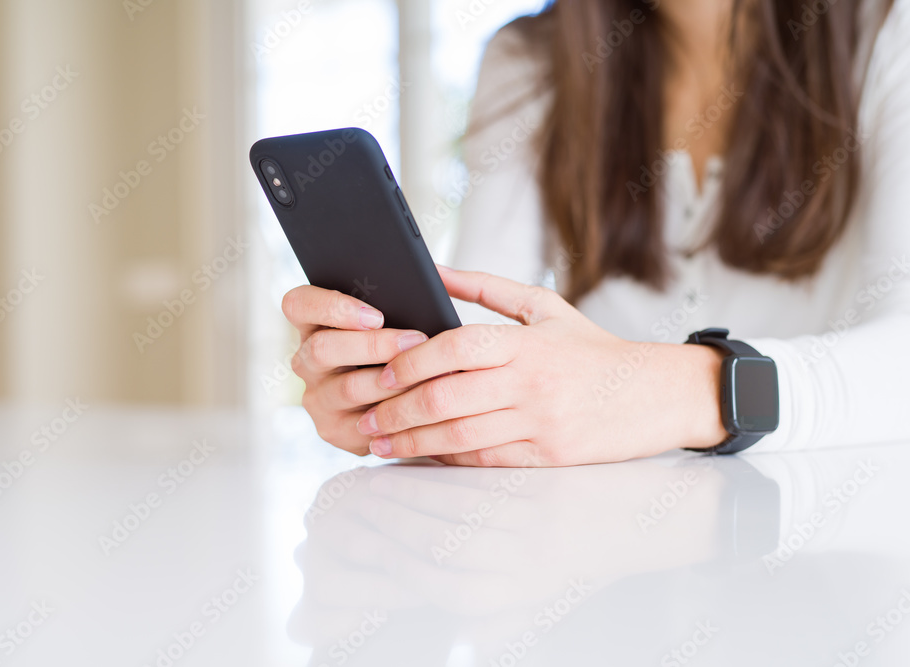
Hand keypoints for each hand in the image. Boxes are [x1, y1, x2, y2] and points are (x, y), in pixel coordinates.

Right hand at [281, 285, 429, 454]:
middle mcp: (307, 362)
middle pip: (322, 348)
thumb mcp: (394, 320)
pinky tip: (421, 403)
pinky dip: (396, 412)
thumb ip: (397, 300)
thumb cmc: (403, 351)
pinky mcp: (334, 431)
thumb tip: (432, 280)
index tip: (375, 315)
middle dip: (373, 345)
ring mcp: (317, 399)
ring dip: (392, 379)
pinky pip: (363, 424)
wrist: (408, 407)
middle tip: (415, 341)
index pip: (298, 304)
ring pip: (347, 388)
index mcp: (314, 325)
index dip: (330, 306)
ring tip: (428, 372)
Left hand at [355, 266, 727, 465]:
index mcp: (527, 341)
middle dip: (397, 408)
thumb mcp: (544, 306)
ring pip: (460, 435)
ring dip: (411, 440)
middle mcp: (532, 382)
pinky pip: (485, 459)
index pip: (456, 348)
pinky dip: (445, 457)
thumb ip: (484, 287)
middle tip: (366, 411)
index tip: (381, 370)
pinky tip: (420, 453)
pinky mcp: (548, 456)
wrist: (656, 394)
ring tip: (378, 440)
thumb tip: (430, 268)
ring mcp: (540, 422)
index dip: (411, 361)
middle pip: (448, 397)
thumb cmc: (592, 348)